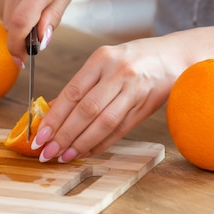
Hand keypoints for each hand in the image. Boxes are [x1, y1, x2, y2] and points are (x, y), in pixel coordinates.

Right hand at [0, 0, 75, 60]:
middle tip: (33, 30)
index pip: (21, 24)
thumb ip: (53, 17)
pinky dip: (6, 2)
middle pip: (10, 23)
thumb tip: (40, 42)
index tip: (21, 60)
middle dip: (20, 34)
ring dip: (14, 16)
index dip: (18, 47)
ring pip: (2, 14)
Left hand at [32, 37, 184, 162]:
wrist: (175, 57)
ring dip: (82, 143)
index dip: (54, 117)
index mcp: (102, 59)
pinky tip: (87, 152)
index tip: (39, 136)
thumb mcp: (104, 62)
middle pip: (87, 110)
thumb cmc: (133, 59)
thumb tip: (51, 111)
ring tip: (65, 156)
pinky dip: (101, 144)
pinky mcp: (146, 106)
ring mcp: (134, 90)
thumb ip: (80, 86)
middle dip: (64, 135)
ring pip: (104, 123)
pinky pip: (120, 130)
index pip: (72, 93)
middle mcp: (118, 73)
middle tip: (47, 152)